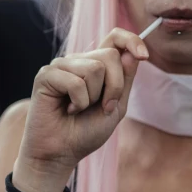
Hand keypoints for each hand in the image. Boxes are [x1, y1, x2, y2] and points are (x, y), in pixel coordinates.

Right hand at [18, 27, 149, 171]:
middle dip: (114, 86)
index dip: (131, 40)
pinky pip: (75, 82)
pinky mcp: (46, 75)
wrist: (62, 153)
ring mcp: (61, 65)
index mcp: (95, 64)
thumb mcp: (116, 107)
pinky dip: (78, 103)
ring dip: (93, 97)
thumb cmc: (86, 131)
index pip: (115, 38)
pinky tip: (67, 110)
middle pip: (110, 55)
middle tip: (102, 106)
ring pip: (94, 68)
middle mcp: (78, 60)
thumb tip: (132, 53)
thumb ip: (124, 80)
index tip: (144, 55)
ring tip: (78, 108)